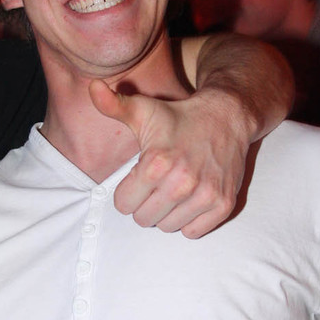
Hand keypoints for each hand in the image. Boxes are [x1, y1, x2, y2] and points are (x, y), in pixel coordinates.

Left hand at [90, 80, 248, 237]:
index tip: (139, 177)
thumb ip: (113, 105)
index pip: (123, 205)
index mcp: (156, 164)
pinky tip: (190, 199)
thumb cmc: (179, 116)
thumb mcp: (143, 109)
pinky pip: (193, 232)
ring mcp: (205, 196)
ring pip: (167, 227)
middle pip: (143, 219)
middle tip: (156, 184)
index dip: (127, 191)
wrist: (227, 117)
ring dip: (166, 213)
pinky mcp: (223, 204)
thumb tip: (92, 87)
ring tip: (174, 189)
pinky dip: (189, 220)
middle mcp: (181, 183)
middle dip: (145, 203)